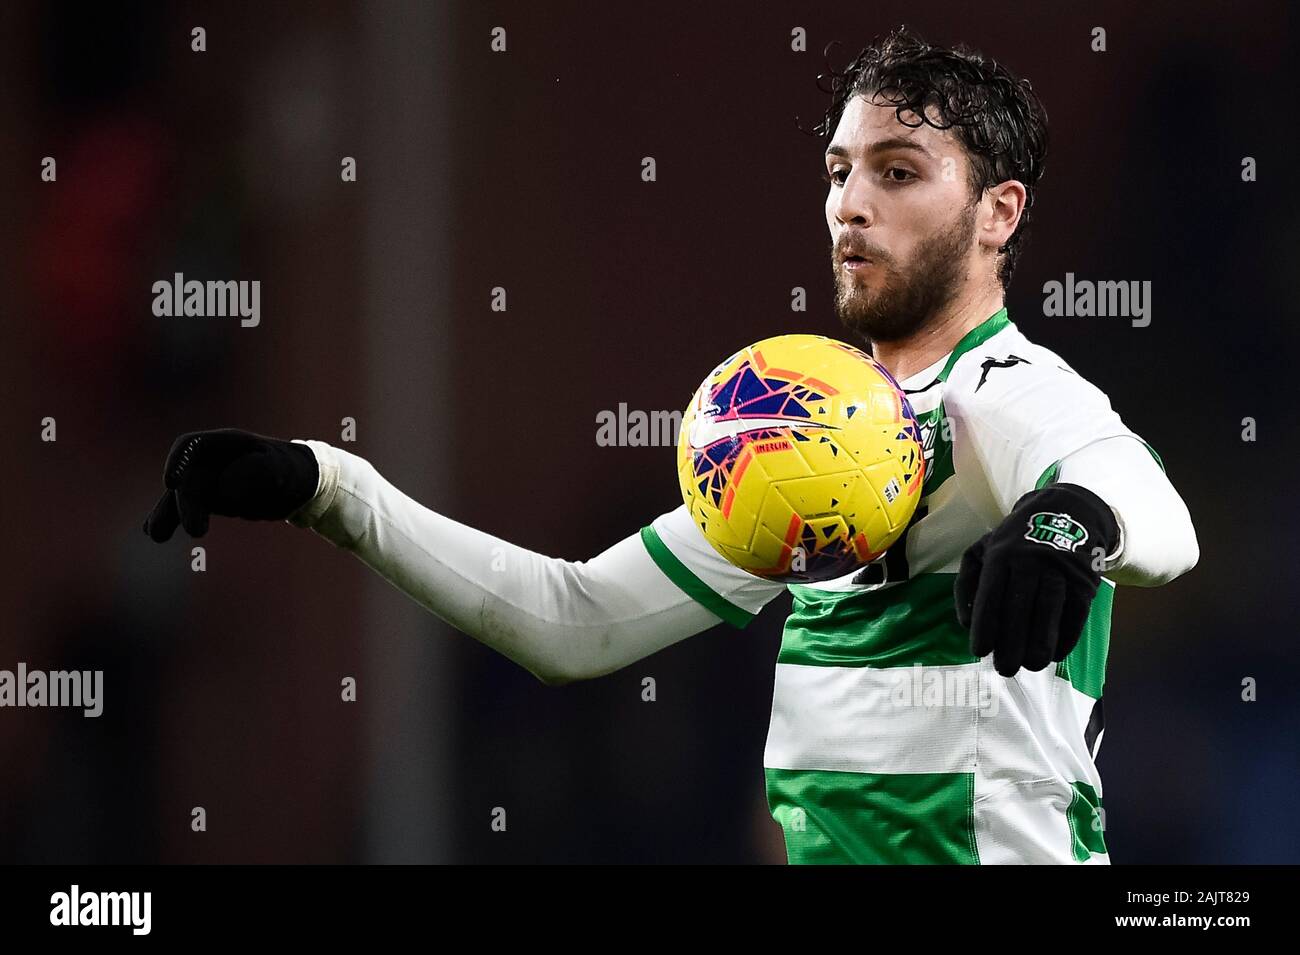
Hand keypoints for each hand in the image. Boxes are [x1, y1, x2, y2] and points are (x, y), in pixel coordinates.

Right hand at [143, 429, 318, 540]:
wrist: (299, 482)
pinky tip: (152, 532)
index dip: (178, 461)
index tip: (171, 483)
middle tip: (196, 532)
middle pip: (188, 478)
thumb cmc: (291, 469)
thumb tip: (227, 490)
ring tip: (156, 535)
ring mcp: (208, 478)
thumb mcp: (281, 469)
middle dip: (186, 504)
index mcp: (227, 443)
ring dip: (168, 514)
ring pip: (181, 495)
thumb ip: (259, 474)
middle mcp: (212, 460)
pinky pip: (186, 508)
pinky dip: (171, 518)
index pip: (192, 445)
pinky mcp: (210, 498)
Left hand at [955, 483, 1118, 676]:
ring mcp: (1059, 569)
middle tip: (1005, 669)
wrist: (1067, 513)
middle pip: (1020, 607)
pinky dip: (1067, 636)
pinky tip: (1056, 654)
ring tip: (1032, 666)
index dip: (985, 625)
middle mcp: (1029, 561)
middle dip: (1011, 642)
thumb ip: (966, 583)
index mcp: (1000, 554)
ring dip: (1040, 642)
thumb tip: (965, 622)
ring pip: (1049, 610)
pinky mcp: (1084, 579)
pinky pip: (1076, 612)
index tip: (980, 651)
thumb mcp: (982, 550)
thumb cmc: (1015, 541)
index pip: (991, 594)